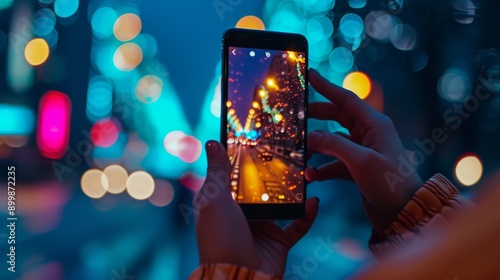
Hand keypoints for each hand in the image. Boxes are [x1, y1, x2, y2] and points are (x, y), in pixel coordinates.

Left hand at [194, 141, 318, 275]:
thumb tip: (212, 142)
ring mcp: (260, 227)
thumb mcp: (215, 199)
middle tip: (287, 151)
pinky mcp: (278, 241)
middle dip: (271, 172)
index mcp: (222, 202)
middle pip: (258, 187)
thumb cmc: (221, 238)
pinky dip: (307, 215)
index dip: (242, 157)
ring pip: (280, 203)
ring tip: (304, 173)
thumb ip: (217, 171)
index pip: (232, 175)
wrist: (238, 277)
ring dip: (292, 191)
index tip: (256, 136)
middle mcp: (241, 213)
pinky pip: (297, 225)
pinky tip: (313, 201)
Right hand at [305, 69, 422, 231]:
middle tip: (297, 116)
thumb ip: (333, 145)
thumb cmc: (390, 184)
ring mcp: (363, 151)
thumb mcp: (361, 161)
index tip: (310, 75)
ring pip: (333, 140)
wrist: (406, 212)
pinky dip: (322, 167)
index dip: (326, 87)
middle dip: (317, 117)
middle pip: (337, 117)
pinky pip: (335, 162)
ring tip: (301, 153)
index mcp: (374, 124)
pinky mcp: (358, 168)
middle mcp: (369, 134)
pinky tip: (312, 176)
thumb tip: (310, 136)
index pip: (345, 99)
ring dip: (317, 146)